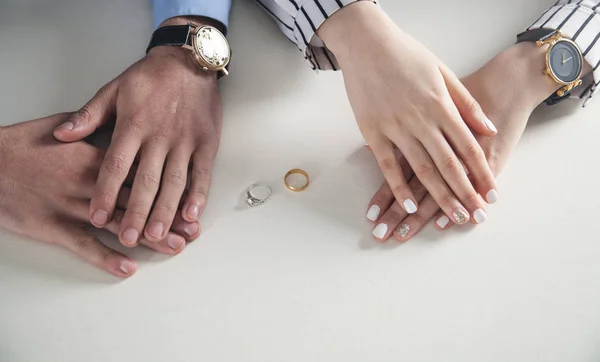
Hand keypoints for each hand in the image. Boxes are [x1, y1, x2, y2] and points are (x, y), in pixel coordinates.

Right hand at [0, 114, 200, 276]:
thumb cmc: (21, 144)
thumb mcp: (61, 126)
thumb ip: (92, 127)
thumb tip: (116, 123)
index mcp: (96, 159)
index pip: (141, 174)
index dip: (167, 187)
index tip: (189, 197)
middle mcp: (91, 184)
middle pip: (139, 202)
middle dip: (168, 217)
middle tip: (193, 230)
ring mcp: (73, 207)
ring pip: (120, 224)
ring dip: (150, 237)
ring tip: (175, 247)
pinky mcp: (54, 227)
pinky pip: (84, 245)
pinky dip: (106, 257)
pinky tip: (128, 267)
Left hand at [53, 16, 221, 247]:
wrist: (189, 61)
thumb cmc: (151, 77)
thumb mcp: (114, 90)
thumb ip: (89, 115)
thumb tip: (62, 135)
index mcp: (133, 125)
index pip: (116, 166)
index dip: (105, 194)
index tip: (97, 217)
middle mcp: (160, 136)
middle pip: (145, 181)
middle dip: (136, 213)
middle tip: (128, 238)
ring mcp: (185, 141)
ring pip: (175, 182)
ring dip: (166, 211)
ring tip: (157, 235)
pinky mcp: (206, 143)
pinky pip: (203, 173)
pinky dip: (199, 194)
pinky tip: (192, 214)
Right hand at [319, 2, 498, 226]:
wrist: (367, 43)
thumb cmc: (406, 55)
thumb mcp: (443, 72)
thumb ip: (466, 103)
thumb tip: (487, 129)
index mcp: (441, 105)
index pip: (468, 147)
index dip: (482, 173)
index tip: (492, 194)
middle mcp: (421, 120)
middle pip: (449, 164)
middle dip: (465, 193)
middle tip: (476, 216)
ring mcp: (395, 128)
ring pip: (421, 169)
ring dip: (438, 196)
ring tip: (451, 217)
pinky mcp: (373, 132)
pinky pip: (388, 165)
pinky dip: (399, 188)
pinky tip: (410, 206)